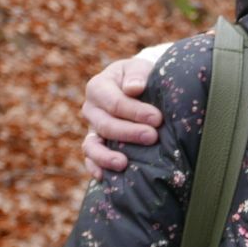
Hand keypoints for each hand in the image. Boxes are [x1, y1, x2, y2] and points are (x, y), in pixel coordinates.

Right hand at [80, 56, 161, 175]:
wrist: (135, 87)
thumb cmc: (139, 77)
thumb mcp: (139, 68)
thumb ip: (137, 75)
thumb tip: (134, 88)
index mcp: (98, 87)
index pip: (115, 103)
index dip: (135, 112)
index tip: (157, 119)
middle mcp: (91, 109)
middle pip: (106, 125)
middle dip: (130, 133)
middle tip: (153, 137)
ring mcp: (91, 129)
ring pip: (91, 146)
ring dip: (106, 156)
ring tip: (123, 164)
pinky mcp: (95, 145)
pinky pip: (90, 159)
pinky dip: (95, 168)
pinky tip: (105, 178)